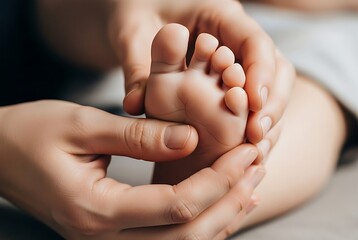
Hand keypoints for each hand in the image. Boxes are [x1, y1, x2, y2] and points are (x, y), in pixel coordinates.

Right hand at [0, 100, 263, 238]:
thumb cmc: (31, 134)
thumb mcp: (81, 124)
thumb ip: (139, 134)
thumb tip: (192, 139)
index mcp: (95, 210)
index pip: (176, 207)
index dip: (219, 180)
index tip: (246, 151)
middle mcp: (103, 238)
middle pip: (187, 236)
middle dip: (230, 201)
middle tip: (257, 166)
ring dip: (222, 216)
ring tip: (251, 183)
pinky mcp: (112, 235)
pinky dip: (202, 223)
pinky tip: (224, 203)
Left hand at [107, 0, 294, 145]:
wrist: (139, 13)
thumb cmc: (138, 13)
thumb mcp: (131, 34)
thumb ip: (136, 68)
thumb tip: (135, 103)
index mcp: (220, 15)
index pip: (254, 42)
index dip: (260, 74)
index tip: (252, 104)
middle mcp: (237, 38)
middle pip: (275, 67)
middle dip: (271, 102)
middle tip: (255, 133)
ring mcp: (240, 59)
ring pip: (273, 86)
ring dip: (268, 117)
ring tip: (256, 147)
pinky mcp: (235, 79)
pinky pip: (257, 100)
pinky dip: (257, 123)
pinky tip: (250, 146)